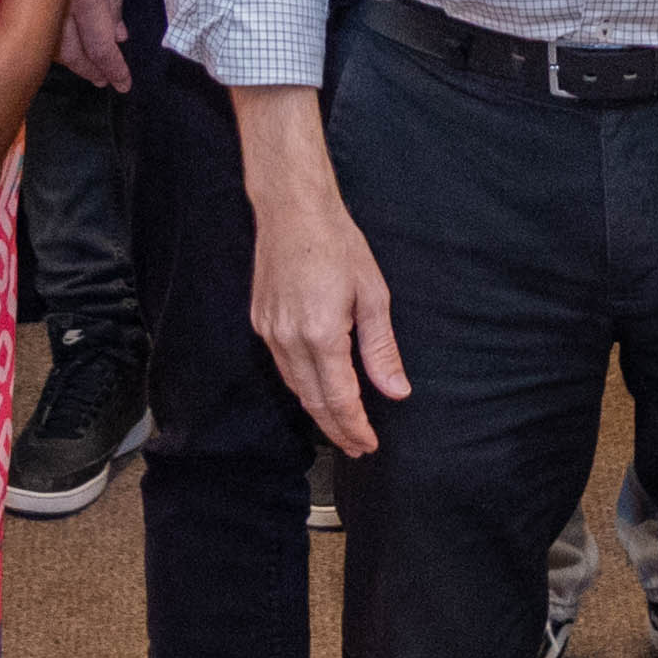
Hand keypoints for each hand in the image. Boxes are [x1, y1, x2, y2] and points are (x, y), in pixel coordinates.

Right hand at [247, 163, 407, 454]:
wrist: (292, 209)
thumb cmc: (338, 244)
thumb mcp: (372, 294)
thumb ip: (381, 349)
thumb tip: (396, 391)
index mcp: (321, 334)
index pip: (339, 399)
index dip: (355, 427)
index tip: (370, 445)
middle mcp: (289, 339)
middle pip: (313, 402)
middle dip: (337, 430)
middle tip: (358, 448)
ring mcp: (270, 331)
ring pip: (295, 387)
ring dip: (319, 412)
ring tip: (342, 428)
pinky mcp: (261, 322)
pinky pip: (283, 367)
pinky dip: (302, 387)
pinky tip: (318, 390)